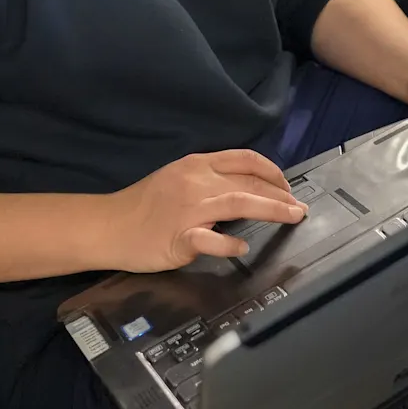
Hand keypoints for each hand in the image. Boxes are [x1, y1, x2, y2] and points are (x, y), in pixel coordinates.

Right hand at [104, 149, 306, 272]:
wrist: (108, 226)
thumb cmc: (143, 206)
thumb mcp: (178, 179)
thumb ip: (209, 181)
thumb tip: (245, 190)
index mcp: (197, 165)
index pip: (245, 160)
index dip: (273, 171)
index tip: (287, 186)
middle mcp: (197, 182)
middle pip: (249, 182)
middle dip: (281, 194)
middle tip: (299, 208)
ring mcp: (189, 209)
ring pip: (239, 202)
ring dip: (271, 210)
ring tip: (292, 217)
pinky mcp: (180, 236)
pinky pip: (211, 240)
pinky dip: (230, 245)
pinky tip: (242, 249)